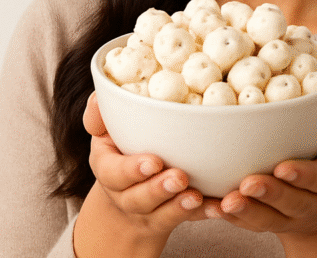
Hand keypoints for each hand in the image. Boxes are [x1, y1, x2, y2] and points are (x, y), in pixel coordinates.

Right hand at [74, 92, 207, 256]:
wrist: (130, 190)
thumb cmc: (122, 147)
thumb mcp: (106, 130)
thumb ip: (100, 115)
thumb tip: (98, 98)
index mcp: (108, 169)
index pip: (113, 173)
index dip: (132, 170)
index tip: (154, 162)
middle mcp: (124, 195)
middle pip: (137, 199)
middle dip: (158, 190)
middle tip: (180, 178)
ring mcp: (148, 212)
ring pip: (161, 215)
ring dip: (179, 207)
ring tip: (196, 196)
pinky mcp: (172, 218)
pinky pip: (188, 220)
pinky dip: (203, 214)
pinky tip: (218, 207)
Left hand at [205, 116, 316, 237]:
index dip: (303, 175)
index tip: (282, 168)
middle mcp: (313, 203)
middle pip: (293, 203)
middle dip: (270, 195)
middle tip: (248, 184)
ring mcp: (288, 218)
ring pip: (268, 220)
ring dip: (247, 212)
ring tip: (226, 202)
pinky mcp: (265, 223)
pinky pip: (247, 225)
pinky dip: (229, 218)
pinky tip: (210, 208)